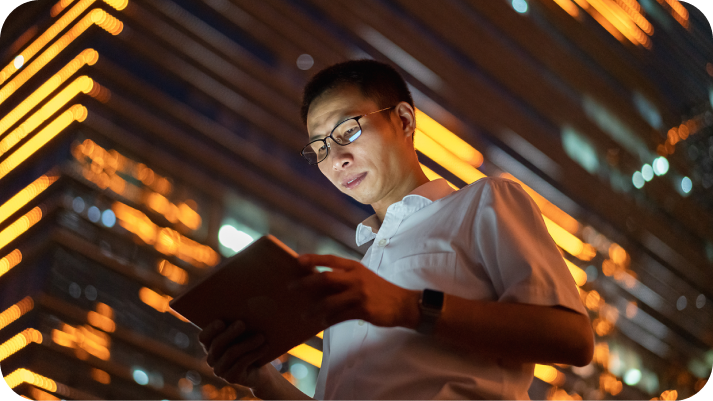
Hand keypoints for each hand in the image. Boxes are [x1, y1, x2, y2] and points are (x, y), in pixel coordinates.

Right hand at [198, 320, 274, 388]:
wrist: (260, 371)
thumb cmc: (250, 345)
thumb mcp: (245, 333)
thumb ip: (240, 324)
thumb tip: (249, 307)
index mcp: (211, 344)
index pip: (204, 337)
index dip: (211, 329)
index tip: (221, 321)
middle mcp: (212, 358)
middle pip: (217, 344)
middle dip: (230, 332)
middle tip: (242, 323)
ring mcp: (220, 370)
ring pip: (231, 353)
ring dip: (248, 343)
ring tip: (261, 336)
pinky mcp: (231, 378)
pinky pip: (241, 364)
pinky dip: (254, 353)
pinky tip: (265, 347)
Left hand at [289, 254, 411, 327]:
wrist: (403, 304)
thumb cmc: (380, 290)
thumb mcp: (363, 277)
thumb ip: (345, 277)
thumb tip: (319, 281)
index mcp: (355, 267)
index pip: (331, 259)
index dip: (313, 259)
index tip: (297, 261)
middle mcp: (356, 278)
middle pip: (326, 278)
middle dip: (306, 283)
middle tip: (291, 288)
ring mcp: (360, 294)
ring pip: (330, 301)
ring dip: (314, 309)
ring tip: (304, 315)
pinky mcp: (363, 310)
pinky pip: (340, 316)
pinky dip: (328, 320)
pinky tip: (321, 323)